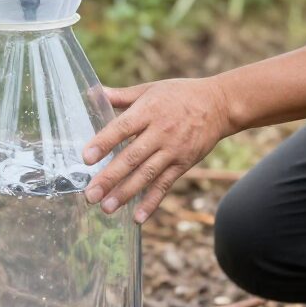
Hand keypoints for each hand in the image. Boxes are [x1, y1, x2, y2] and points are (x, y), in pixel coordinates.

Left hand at [82, 78, 232, 223]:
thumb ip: (121, 96)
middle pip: (132, 157)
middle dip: (110, 177)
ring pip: (146, 174)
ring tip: (107, 208)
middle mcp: (160, 132)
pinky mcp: (183, 164)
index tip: (86, 158)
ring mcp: (172, 150)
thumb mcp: (150, 89)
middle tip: (90, 194)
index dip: (104, 142)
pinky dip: (152, 202)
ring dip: (126, 193)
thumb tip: (93, 92)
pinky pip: (165, 185)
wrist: (219, 105)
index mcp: (148, 111)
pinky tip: (137, 217)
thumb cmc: (179, 95)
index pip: (122, 128)